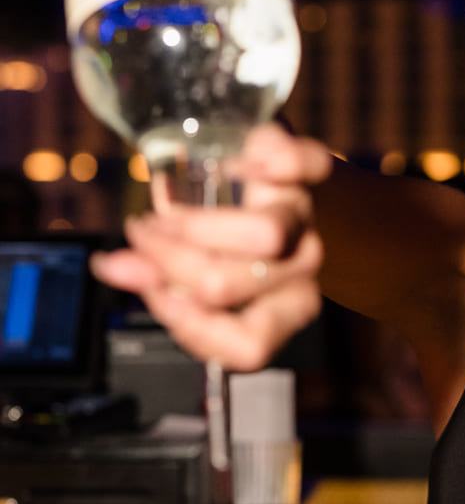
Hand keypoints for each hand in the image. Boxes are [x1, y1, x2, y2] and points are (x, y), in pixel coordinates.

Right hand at [90, 125, 333, 370]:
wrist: (280, 183)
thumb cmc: (235, 236)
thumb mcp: (193, 269)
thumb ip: (156, 277)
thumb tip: (112, 266)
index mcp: (286, 308)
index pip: (248, 346)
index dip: (191, 324)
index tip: (152, 288)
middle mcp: (302, 267)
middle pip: (228, 284)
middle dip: (166, 261)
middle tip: (142, 235)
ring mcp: (309, 217)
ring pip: (265, 235)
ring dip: (193, 223)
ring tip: (162, 211)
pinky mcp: (314, 168)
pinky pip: (306, 163)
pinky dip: (277, 158)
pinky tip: (246, 160)